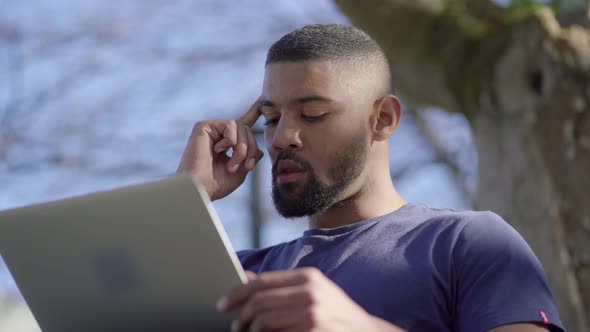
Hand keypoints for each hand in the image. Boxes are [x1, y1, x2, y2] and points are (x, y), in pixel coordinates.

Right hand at [176, 98, 263, 200]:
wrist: (200, 188)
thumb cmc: (216, 184)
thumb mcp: (240, 172)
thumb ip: (249, 159)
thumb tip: (259, 151)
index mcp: (226, 145)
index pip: (242, 129)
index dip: (253, 115)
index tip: (261, 102)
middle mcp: (218, 135)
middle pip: (247, 130)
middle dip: (251, 150)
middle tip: (246, 167)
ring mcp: (211, 130)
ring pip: (242, 127)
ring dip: (242, 149)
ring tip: (232, 166)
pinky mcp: (204, 126)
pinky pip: (230, 124)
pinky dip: (231, 140)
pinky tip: (217, 150)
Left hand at [217, 267, 404, 331]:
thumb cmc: (334, 314)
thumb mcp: (312, 293)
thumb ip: (281, 286)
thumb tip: (246, 277)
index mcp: (308, 277)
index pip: (262, 282)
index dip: (237, 293)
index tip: (222, 304)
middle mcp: (310, 292)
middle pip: (259, 302)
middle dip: (241, 316)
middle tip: (235, 327)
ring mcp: (313, 314)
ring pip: (264, 322)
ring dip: (250, 331)